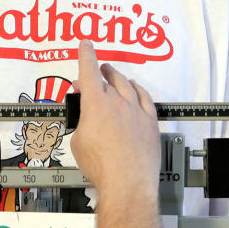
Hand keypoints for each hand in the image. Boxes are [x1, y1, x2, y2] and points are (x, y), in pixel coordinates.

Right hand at [69, 40, 160, 200]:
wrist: (126, 183)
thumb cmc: (101, 166)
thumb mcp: (78, 141)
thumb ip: (81, 122)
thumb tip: (86, 120)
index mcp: (96, 103)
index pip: (89, 70)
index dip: (86, 54)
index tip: (85, 44)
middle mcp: (118, 102)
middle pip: (108, 78)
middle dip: (98, 74)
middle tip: (91, 78)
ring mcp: (137, 110)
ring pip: (127, 85)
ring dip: (118, 78)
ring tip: (113, 75)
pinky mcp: (150, 122)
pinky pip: (145, 98)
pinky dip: (138, 90)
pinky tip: (136, 89)